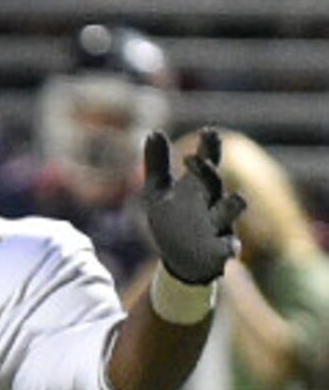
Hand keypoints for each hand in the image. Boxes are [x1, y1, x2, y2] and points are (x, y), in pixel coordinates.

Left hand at [142, 128, 244, 284]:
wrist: (180, 258)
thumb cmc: (173, 220)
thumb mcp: (158, 192)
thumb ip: (157, 163)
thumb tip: (153, 131)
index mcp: (197, 187)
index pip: (207, 162)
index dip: (209, 147)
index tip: (207, 132)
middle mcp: (211, 202)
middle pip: (214, 183)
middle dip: (206, 172)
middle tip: (192, 160)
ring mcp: (218, 225)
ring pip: (229, 211)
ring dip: (228, 205)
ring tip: (235, 199)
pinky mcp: (220, 250)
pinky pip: (230, 247)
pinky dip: (229, 246)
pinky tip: (230, 247)